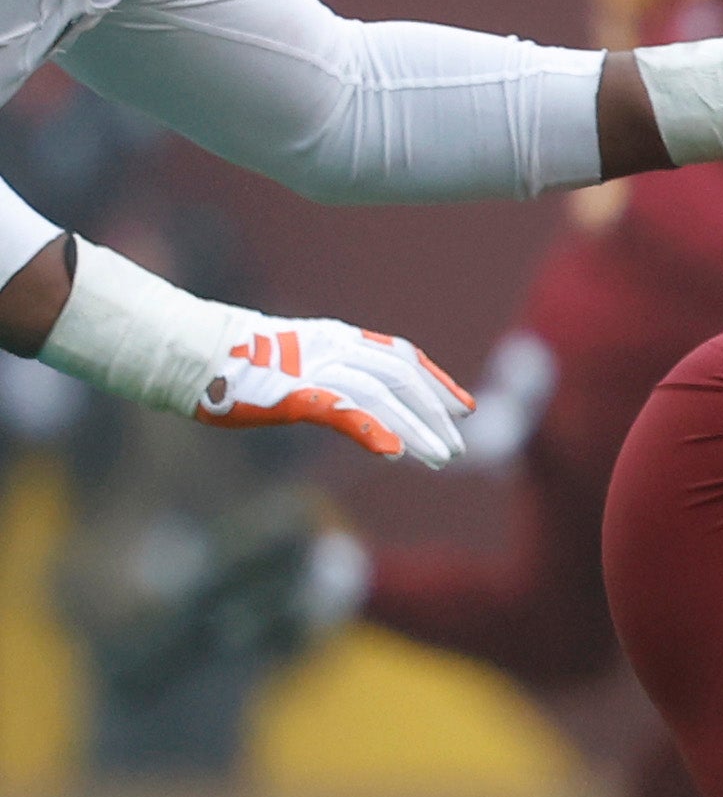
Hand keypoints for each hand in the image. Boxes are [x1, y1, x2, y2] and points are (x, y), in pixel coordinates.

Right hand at [195, 315, 471, 465]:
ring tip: (441, 459)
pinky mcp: (293, 392)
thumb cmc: (232, 361)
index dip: (435, 381)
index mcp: (336, 337)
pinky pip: (342, 411)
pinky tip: (395, 453)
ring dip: (416, 429)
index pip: (401, 356)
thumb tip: (359, 402)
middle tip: (457, 445)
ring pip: (381, 396)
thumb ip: (329, 377)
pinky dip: (372, 430)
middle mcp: (333, 347)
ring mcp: (314, 368)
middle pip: (401, 377)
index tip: (463, 407)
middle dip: (434, 412)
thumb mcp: (294, 362)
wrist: (185, 350)